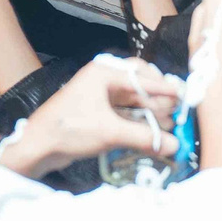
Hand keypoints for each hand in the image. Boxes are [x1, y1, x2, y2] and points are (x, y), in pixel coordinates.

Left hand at [2, 56, 181, 176]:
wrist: (38, 146)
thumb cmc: (68, 130)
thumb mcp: (110, 132)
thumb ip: (144, 138)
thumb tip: (173, 145)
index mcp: (103, 74)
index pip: (141, 75)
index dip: (164, 87)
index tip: (183, 97)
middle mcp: (102, 81)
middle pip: (139, 85)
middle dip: (159, 100)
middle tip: (177, 111)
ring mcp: (100, 97)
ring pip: (133, 101)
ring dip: (151, 113)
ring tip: (169, 126)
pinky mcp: (98, 113)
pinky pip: (125, 114)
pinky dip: (139, 122)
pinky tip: (152, 133)